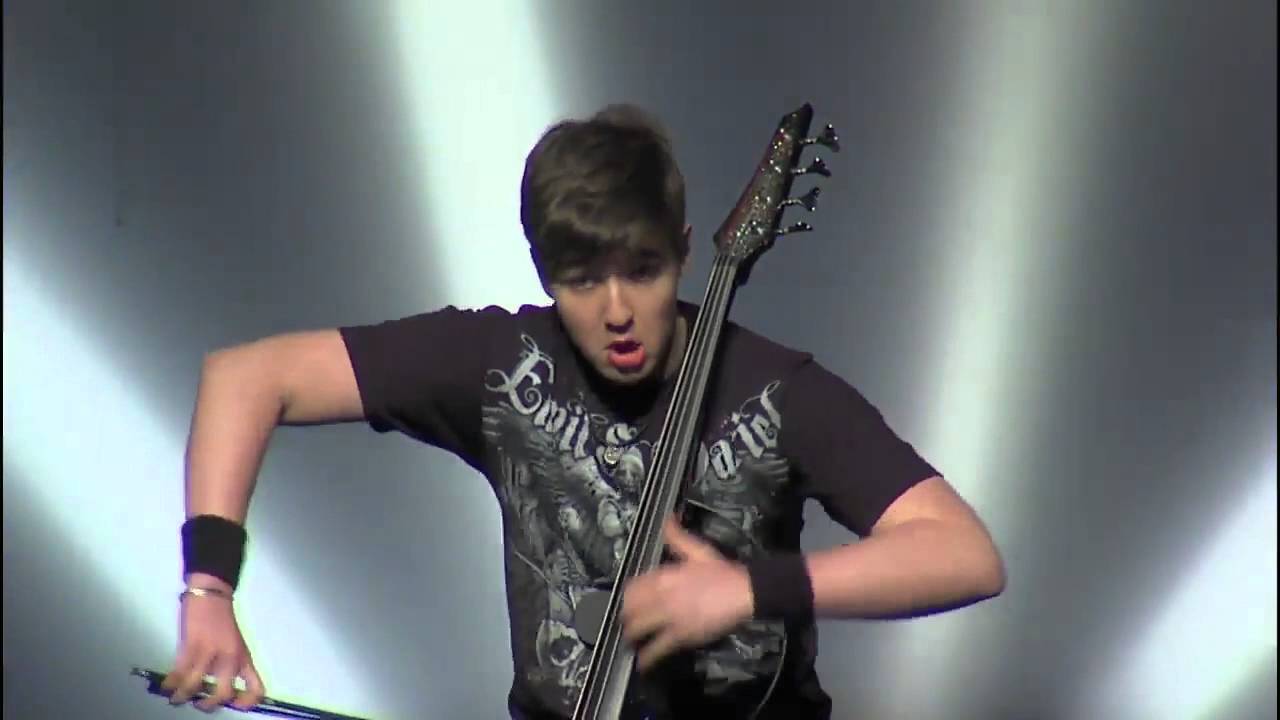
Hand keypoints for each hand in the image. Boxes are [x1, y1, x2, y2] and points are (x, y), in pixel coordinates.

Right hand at [161, 575, 264, 712]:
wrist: (212, 596)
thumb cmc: (222, 621)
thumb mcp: (235, 645)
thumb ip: (231, 665)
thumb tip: (219, 690)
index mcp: (244, 659)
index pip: (256, 688)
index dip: (247, 703)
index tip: (235, 706)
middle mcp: (231, 659)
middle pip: (224, 693)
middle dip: (208, 704)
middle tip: (199, 703)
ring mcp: (211, 653)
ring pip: (196, 686)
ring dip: (183, 696)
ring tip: (177, 698)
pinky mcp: (192, 646)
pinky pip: (179, 673)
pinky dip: (171, 683)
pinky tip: (167, 686)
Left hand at [620, 517, 753, 670]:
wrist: (744, 591)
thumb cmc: (722, 571)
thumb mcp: (697, 550)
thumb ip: (676, 536)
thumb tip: (667, 518)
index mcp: (663, 576)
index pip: (632, 588)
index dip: (627, 597)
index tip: (628, 602)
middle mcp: (661, 596)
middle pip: (630, 610)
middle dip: (625, 617)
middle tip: (626, 623)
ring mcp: (669, 618)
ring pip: (638, 629)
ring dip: (632, 636)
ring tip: (631, 642)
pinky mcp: (681, 636)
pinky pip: (657, 649)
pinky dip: (647, 658)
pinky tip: (643, 664)